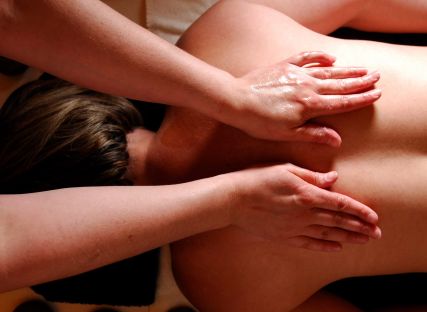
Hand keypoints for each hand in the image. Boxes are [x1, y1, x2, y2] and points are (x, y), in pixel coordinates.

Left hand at [227, 51, 380, 145]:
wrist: (236, 101)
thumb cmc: (259, 122)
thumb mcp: (286, 134)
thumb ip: (313, 135)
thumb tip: (337, 139)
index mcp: (310, 106)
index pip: (342, 102)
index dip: (361, 99)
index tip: (376, 94)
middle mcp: (308, 87)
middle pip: (340, 85)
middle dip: (360, 82)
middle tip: (377, 77)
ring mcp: (297, 74)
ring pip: (328, 72)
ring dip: (347, 70)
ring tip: (363, 69)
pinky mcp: (285, 66)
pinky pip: (307, 58)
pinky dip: (319, 57)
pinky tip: (330, 58)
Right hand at [228, 163, 380, 251]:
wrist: (233, 199)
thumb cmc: (258, 179)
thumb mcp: (285, 169)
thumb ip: (311, 176)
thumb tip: (333, 179)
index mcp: (306, 195)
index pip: (340, 203)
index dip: (359, 210)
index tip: (374, 216)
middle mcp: (304, 214)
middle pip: (338, 221)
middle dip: (359, 227)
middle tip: (376, 233)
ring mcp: (294, 228)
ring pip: (327, 234)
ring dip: (348, 237)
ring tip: (364, 241)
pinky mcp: (284, 236)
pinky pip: (310, 243)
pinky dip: (325, 246)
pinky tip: (336, 247)